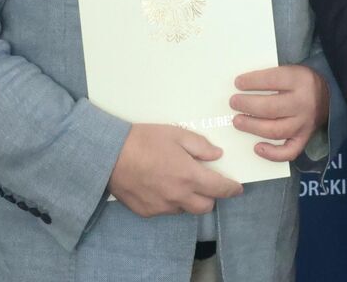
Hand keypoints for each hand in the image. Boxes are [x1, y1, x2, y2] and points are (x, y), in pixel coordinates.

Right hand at [108, 124, 242, 216]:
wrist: (109, 155)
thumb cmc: (143, 141)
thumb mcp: (176, 134)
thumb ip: (200, 146)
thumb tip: (217, 156)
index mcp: (189, 176)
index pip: (219, 189)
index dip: (232, 189)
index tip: (237, 188)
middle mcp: (178, 196)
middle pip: (205, 207)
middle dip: (211, 197)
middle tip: (207, 183)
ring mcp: (161, 207)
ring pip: (185, 210)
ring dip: (189, 199)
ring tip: (180, 182)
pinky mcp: (146, 212)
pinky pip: (166, 210)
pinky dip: (170, 201)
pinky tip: (162, 186)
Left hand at [230, 64, 328, 161]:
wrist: (328, 97)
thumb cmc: (301, 83)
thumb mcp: (292, 71)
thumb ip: (271, 77)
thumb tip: (241, 85)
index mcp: (300, 80)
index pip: (273, 80)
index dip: (253, 82)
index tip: (238, 82)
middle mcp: (303, 103)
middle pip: (271, 108)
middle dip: (248, 105)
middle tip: (233, 102)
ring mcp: (303, 124)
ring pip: (275, 130)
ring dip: (253, 127)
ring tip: (237, 121)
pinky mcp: (303, 139)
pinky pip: (289, 152)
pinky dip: (272, 154)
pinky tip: (257, 147)